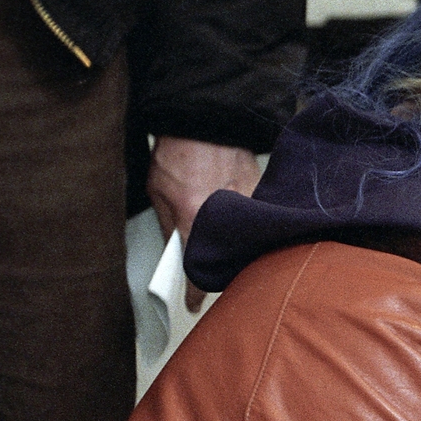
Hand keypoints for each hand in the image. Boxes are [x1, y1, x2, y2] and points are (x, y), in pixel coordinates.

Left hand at [148, 135, 262, 309]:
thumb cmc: (180, 150)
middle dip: (220, 267)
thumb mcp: (158, 191)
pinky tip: (238, 218)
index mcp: (196, 220)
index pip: (200, 272)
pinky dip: (246, 223)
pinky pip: (255, 219)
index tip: (193, 302)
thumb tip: (175, 252)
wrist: (206, 118)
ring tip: (224, 239)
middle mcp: (228, 217)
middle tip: (210, 268)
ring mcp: (249, 204)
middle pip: (228, 259)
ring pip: (245, 239)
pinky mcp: (262, 192)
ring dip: (235, 243)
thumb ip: (169, 226)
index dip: (196, 292)